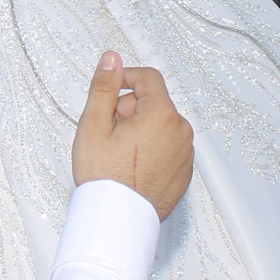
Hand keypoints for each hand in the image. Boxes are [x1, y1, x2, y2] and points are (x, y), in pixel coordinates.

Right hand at [70, 54, 193, 218]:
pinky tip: (132, 166)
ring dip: (140, 129)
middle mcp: (180, 132)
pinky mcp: (184, 172)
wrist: (117, 220)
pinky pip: (167, 147)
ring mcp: (185, 154)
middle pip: (154, 102)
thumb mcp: (93, 125)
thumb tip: (112, 59)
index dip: (125, 78)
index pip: (148, 77)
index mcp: (162, 116)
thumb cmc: (105, 177)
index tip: (110, 91)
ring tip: (119, 153)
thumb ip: (104, 86)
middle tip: (108, 132)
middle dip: (129, 109)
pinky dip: (151, 148)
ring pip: (160, 125)